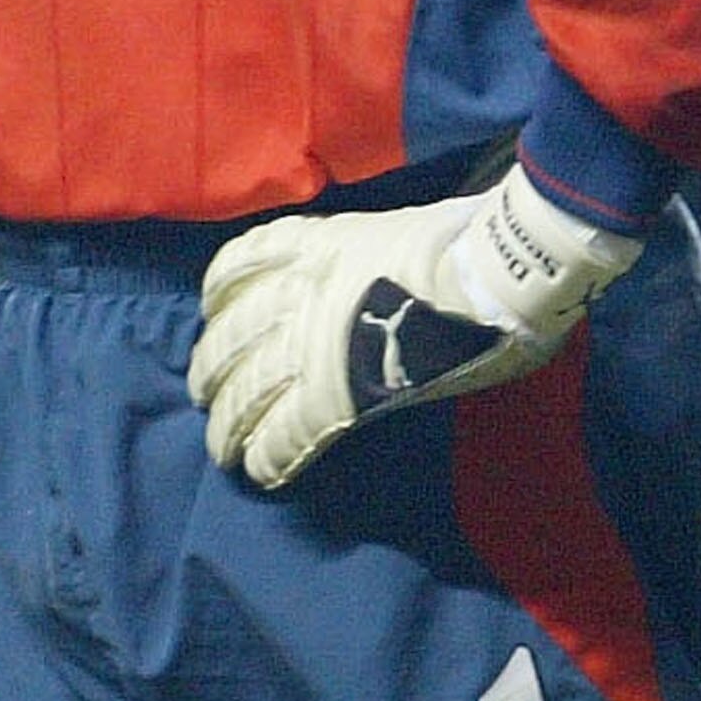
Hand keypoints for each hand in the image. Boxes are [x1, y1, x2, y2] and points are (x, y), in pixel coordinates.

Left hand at [188, 162, 641, 489]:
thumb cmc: (464, 240)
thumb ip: (362, 252)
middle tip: (204, 391)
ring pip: (245, 389)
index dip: (219, 290)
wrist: (496, 271)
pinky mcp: (336, 395)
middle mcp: (297, 293)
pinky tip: (258, 473)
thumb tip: (373, 270)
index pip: (239, 262)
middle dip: (212, 367)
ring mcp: (311, 345)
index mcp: (313, 246)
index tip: (213, 307)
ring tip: (221, 448)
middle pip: (229, 335)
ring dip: (228, 422)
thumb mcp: (390, 227)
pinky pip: (286, 434)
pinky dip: (269, 457)